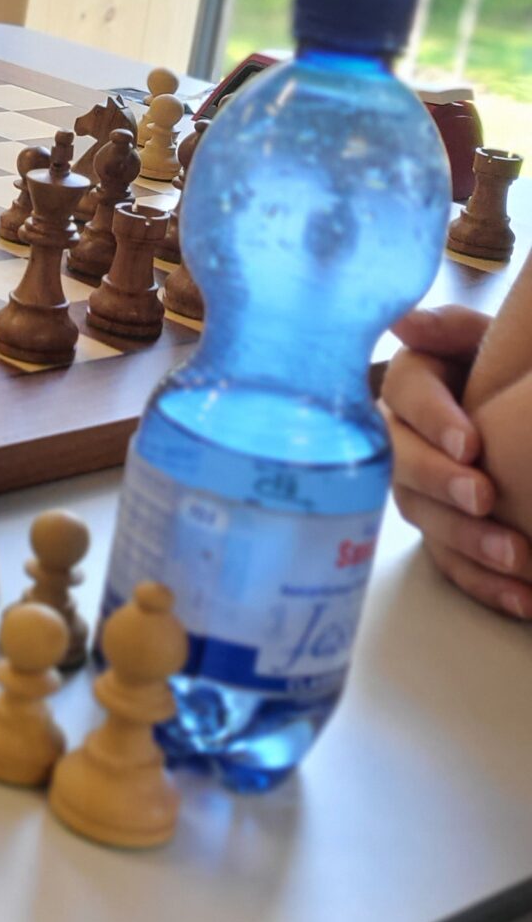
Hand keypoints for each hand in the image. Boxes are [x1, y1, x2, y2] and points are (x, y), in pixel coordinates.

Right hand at [383, 304, 531, 618]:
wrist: (517, 417)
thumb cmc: (500, 373)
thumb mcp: (482, 342)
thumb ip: (452, 331)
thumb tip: (406, 323)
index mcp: (410, 385)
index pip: (405, 398)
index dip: (434, 421)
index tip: (471, 443)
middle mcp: (402, 441)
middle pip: (404, 465)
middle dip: (443, 484)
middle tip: (484, 498)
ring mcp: (418, 493)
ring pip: (427, 520)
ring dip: (469, 543)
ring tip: (518, 559)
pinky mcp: (441, 534)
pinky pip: (452, 564)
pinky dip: (487, 584)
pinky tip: (525, 599)